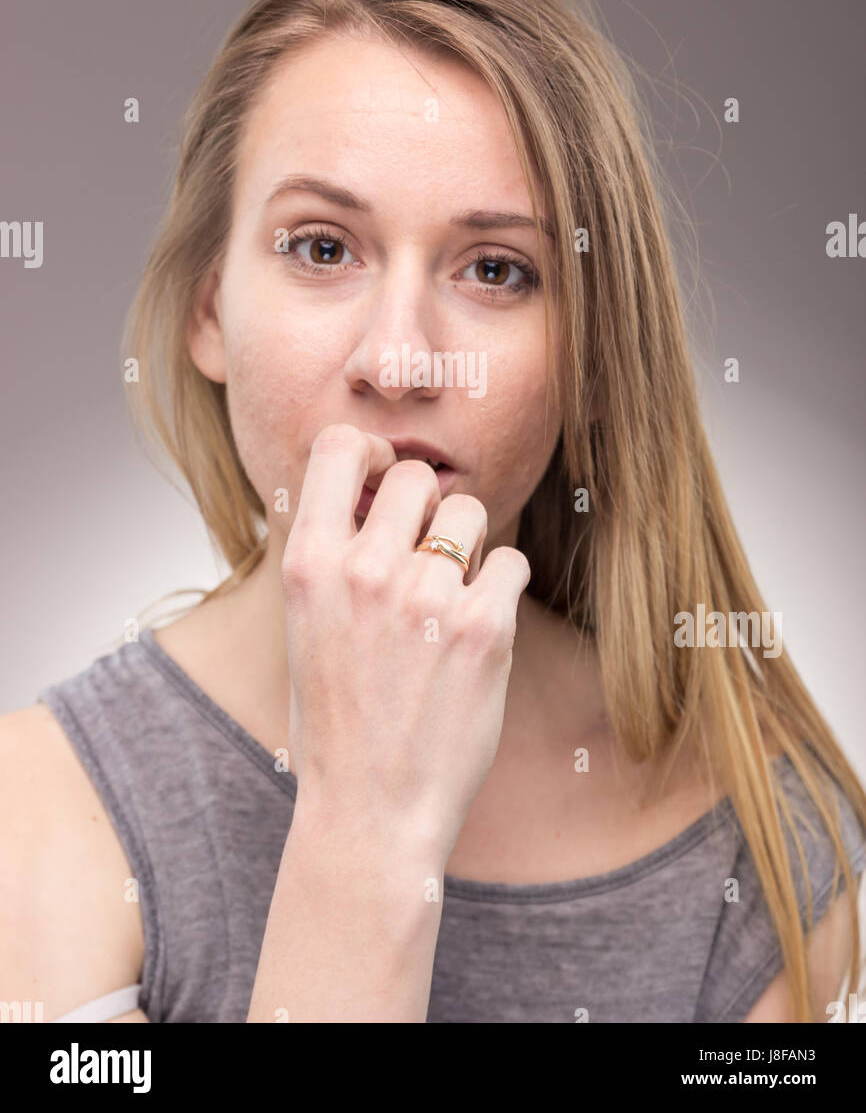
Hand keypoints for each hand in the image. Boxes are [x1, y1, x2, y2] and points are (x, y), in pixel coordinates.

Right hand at [281, 422, 530, 866]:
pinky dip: (501, 588)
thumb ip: (336, 554)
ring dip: (468, 546)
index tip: (382, 482)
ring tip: (449, 600)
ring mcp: (425, 596)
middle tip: (426, 557)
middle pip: (416, 476)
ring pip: (470, 513)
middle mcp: (363, 568)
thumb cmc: (338, 720)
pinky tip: (477, 629)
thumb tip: (378, 488)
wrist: (371, 812)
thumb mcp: (307, 625)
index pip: (339, 445)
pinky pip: (510, 562)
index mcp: (309, 563)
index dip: (370, 453)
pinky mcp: (483, 627)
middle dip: (427, 509)